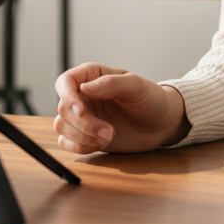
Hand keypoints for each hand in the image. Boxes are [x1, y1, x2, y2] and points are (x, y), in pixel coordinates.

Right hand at [54, 63, 189, 153]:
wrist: (160, 124)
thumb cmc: (150, 98)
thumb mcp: (135, 86)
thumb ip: (110, 84)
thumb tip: (84, 88)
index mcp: (91, 76)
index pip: (65, 82)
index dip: (68, 97)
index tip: (82, 112)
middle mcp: (83, 96)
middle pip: (63, 109)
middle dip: (84, 124)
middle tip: (110, 131)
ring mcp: (83, 117)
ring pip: (62, 127)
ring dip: (83, 137)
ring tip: (109, 137)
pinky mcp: (85, 136)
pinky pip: (67, 143)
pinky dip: (80, 147)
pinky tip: (100, 144)